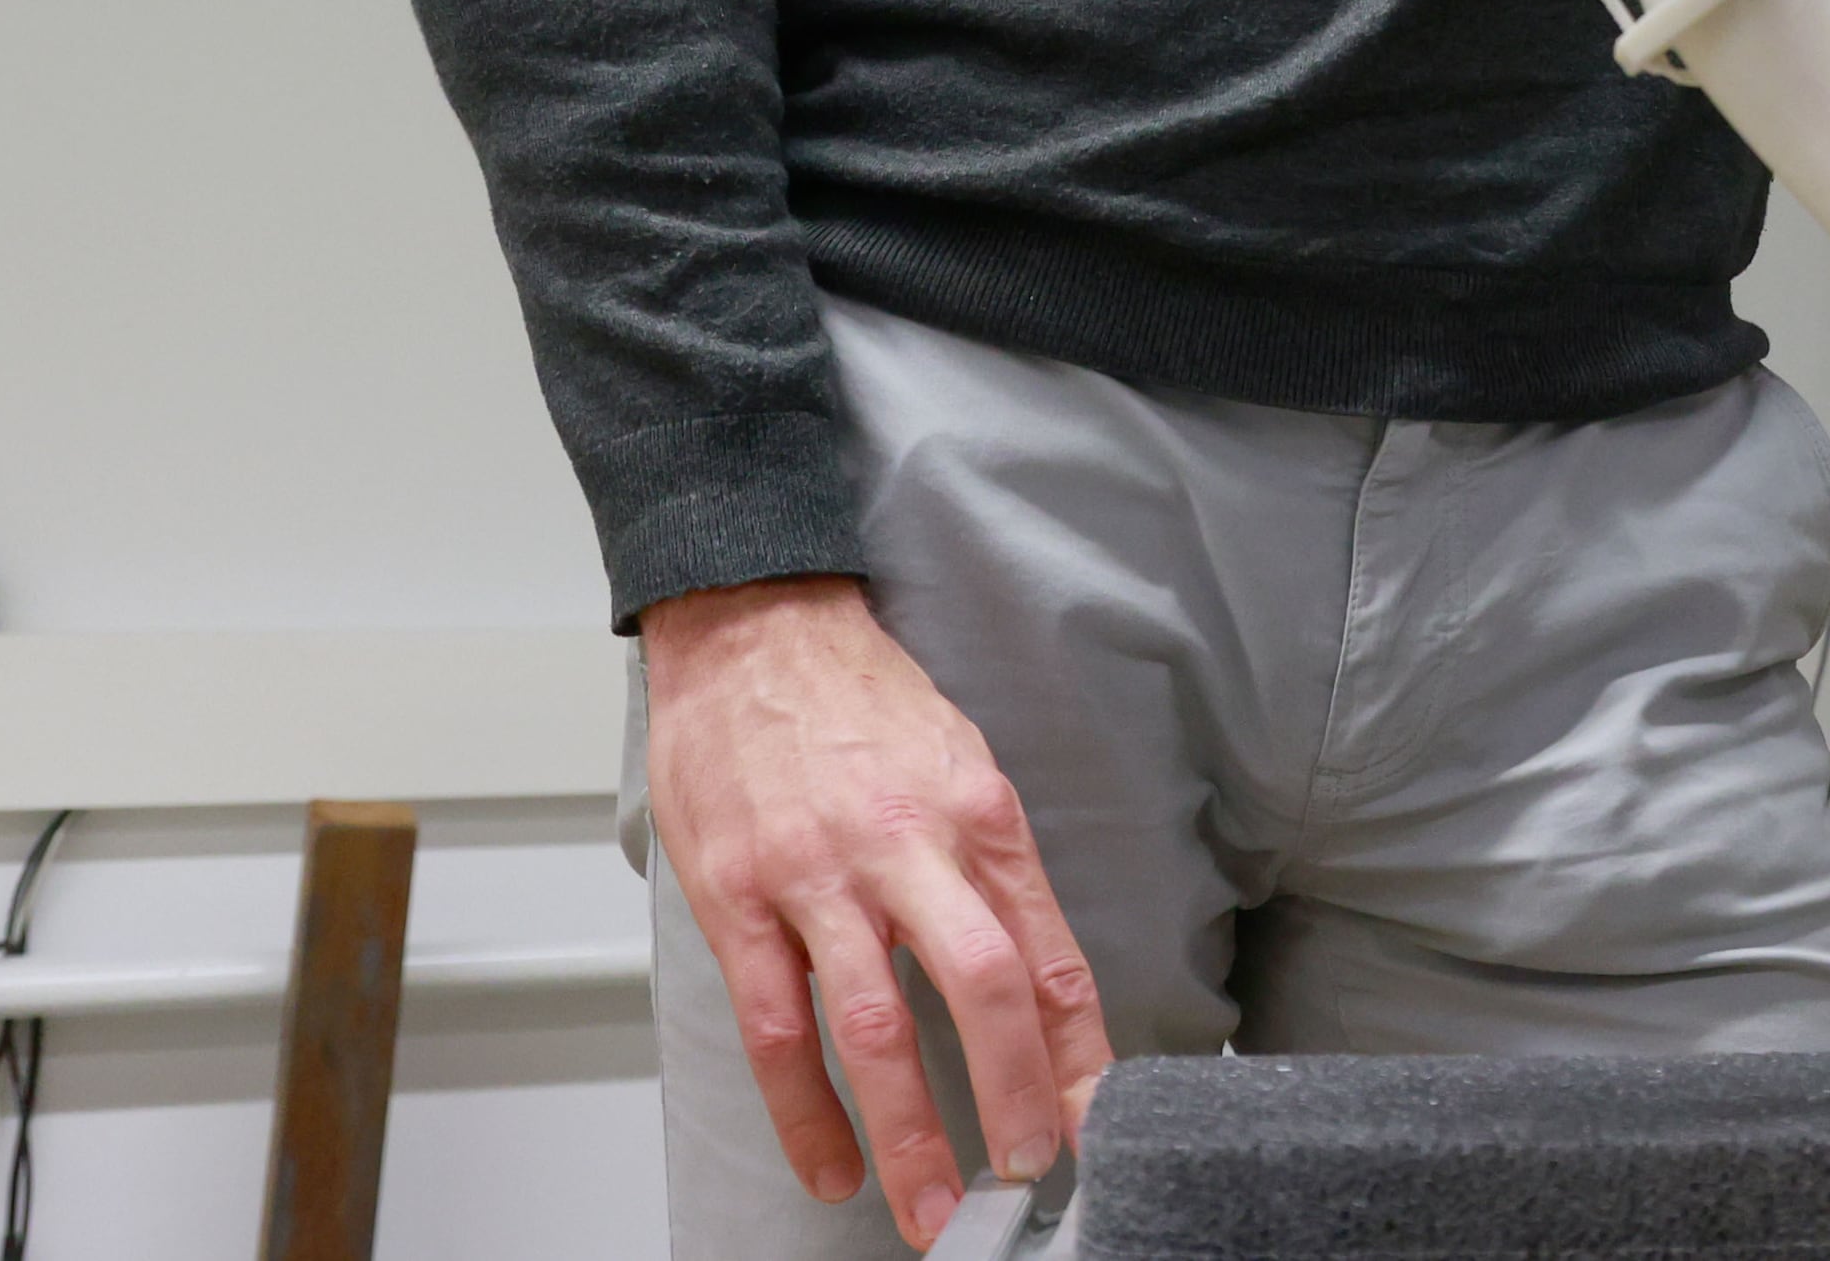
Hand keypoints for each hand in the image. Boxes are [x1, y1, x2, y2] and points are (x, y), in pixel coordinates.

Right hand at [643, 577, 1113, 1250]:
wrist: (752, 627)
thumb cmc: (861, 701)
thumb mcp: (961, 764)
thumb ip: (996, 875)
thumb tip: (1038, 987)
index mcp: (978, 813)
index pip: (1045, 951)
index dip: (1075, 1049)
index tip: (1091, 1119)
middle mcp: (907, 846)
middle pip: (978, 987)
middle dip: (1009, 1096)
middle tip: (1023, 1174)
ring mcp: (817, 876)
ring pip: (872, 1027)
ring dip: (906, 1133)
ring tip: (931, 1210)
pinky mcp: (738, 898)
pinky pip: (774, 1027)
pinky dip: (803, 1112)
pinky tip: (828, 1165)